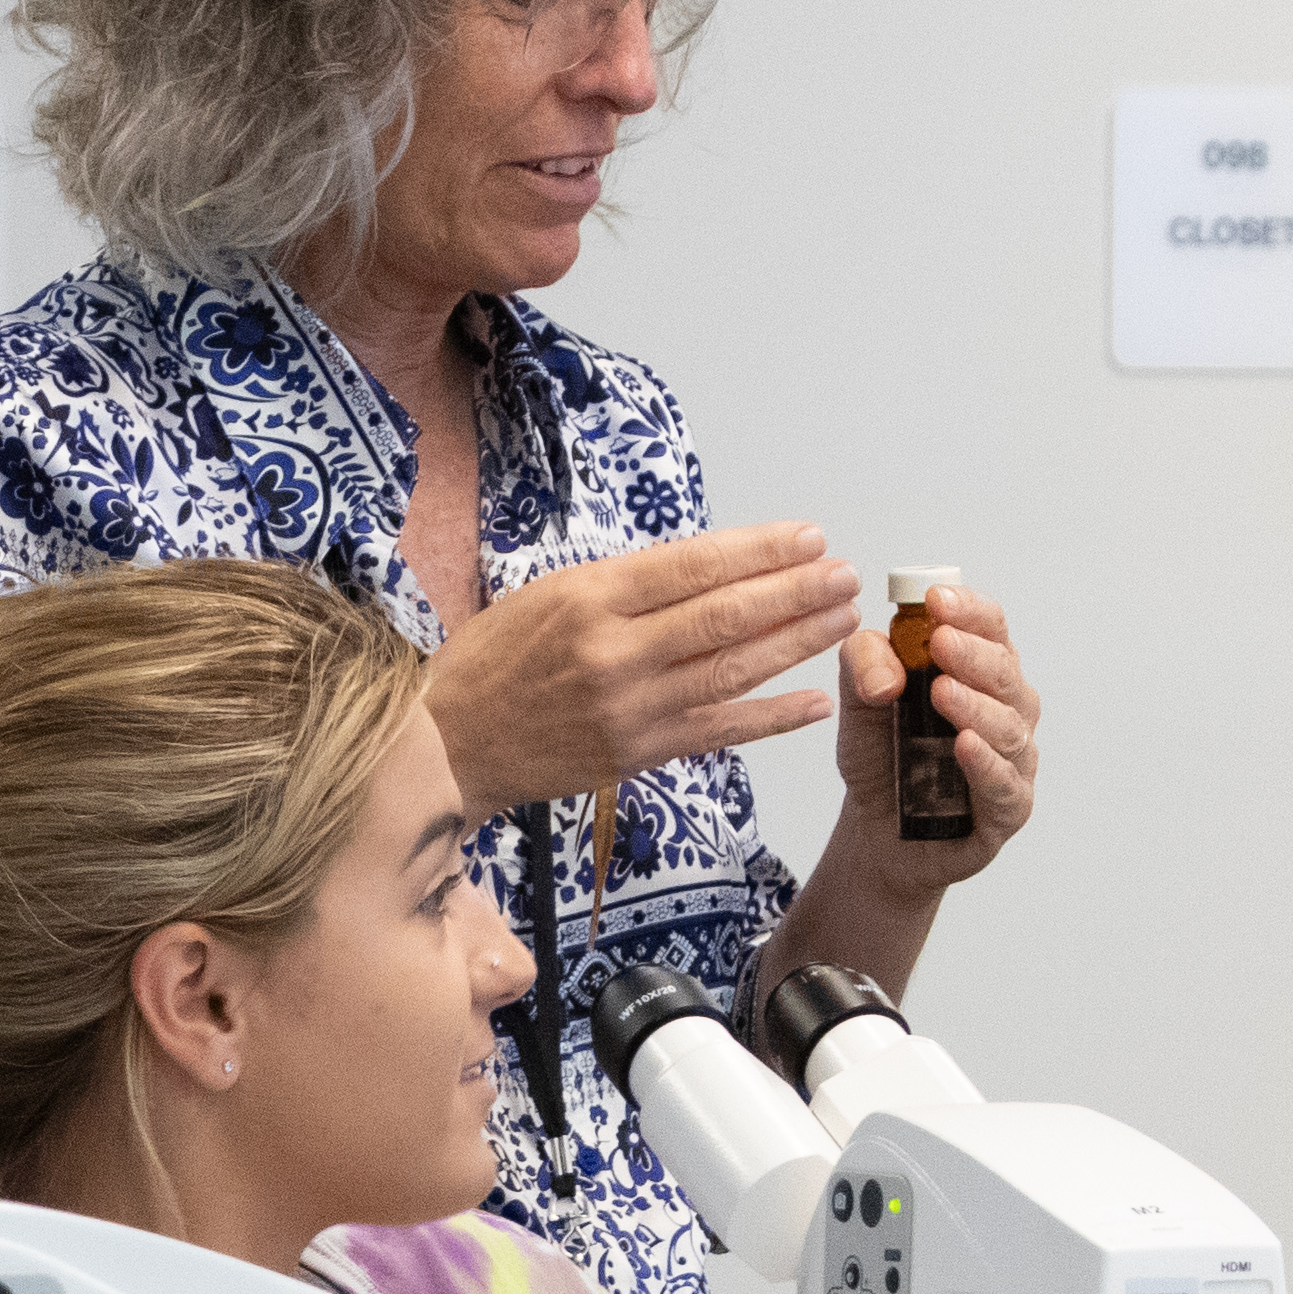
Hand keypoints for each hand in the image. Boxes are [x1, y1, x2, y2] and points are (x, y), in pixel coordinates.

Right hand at [419, 522, 861, 810]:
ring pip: (731, 670)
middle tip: (843, 576)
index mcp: (591, 597)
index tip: (809, 539)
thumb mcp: (551, 594)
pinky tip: (815, 700)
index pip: (695, 566)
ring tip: (841, 620)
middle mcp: (614, 652)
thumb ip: (628, 585)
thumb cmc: (496, 659)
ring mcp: (629, 708)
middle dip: (795, 593)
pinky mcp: (636, 754)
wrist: (449, 742)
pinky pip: (718, 731)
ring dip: (796, 644)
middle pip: (725, 616)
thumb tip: (711, 569)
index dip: (761, 552)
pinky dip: (771, 717)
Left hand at [827, 582, 1041, 894]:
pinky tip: (964, 745)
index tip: (936, 599)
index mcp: (977, 671)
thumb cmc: (883, 760)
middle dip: (973, 653)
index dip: (969, 609)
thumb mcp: (858, 704)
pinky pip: (1005, 784)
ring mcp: (1013, 759)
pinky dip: (986, 763)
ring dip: (976, 706)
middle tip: (941, 641)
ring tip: (942, 693)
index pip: (989, 627)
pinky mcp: (1008, 809)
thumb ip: (863, 667)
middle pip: (1005, 672)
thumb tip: (887, 670)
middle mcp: (1005, 709)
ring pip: (1009, 726)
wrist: (877, 833)